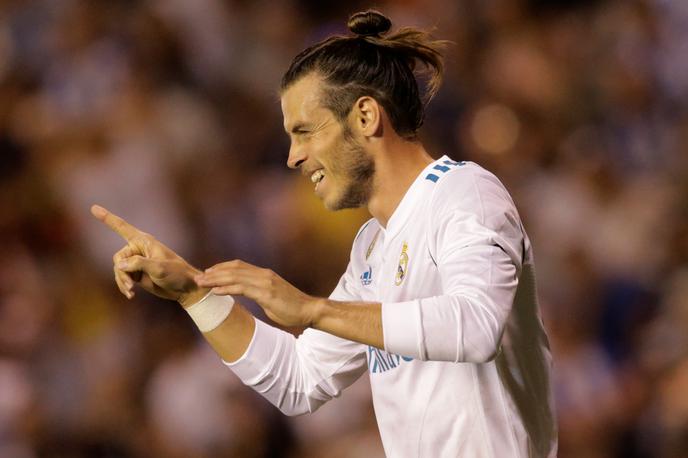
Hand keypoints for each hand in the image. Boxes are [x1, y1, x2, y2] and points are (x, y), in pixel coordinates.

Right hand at [91, 205, 201, 304]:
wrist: (185, 288)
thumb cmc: (176, 273)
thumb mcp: (159, 268)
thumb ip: (138, 264)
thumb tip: (119, 265)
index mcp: (144, 241)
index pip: (122, 227)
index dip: (107, 218)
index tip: (93, 208)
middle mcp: (138, 249)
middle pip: (118, 258)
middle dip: (121, 272)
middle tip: (131, 285)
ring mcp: (136, 262)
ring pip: (118, 270)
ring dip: (122, 282)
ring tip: (131, 292)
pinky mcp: (137, 274)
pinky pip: (122, 278)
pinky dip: (124, 286)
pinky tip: (131, 295)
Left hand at [195, 260, 320, 327]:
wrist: (309, 310)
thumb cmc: (292, 307)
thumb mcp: (272, 296)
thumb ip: (260, 293)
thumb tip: (250, 295)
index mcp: (265, 274)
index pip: (239, 266)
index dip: (222, 268)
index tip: (208, 273)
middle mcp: (263, 274)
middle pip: (233, 269)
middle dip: (214, 273)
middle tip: (198, 277)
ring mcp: (265, 283)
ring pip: (235, 277)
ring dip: (216, 280)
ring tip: (201, 283)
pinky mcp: (266, 293)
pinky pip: (242, 288)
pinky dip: (226, 288)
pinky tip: (215, 291)